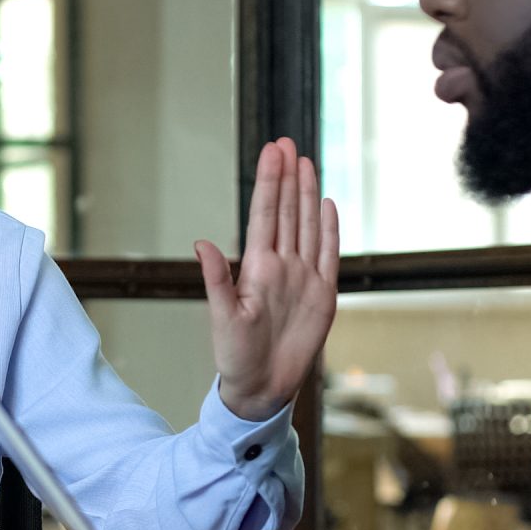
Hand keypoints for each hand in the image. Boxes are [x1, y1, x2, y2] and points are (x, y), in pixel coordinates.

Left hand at [200, 137, 339, 420]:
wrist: (262, 387)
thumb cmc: (236, 356)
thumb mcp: (222, 318)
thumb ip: (215, 280)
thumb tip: (201, 244)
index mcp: (257, 267)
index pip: (265, 214)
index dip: (269, 181)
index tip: (271, 151)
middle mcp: (282, 266)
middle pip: (287, 211)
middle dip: (287, 176)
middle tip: (286, 142)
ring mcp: (303, 277)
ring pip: (306, 225)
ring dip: (307, 194)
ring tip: (305, 162)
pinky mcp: (323, 295)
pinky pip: (328, 254)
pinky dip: (329, 230)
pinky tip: (327, 205)